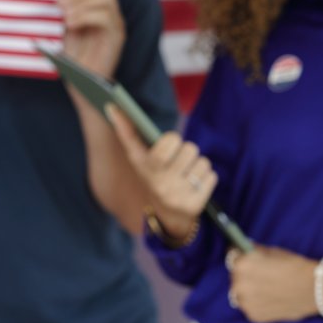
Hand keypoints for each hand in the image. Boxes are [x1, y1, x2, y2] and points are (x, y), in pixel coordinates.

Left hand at [61, 0, 124, 78]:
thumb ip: (59, 10)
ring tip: (65, 18)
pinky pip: (106, 15)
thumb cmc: (67, 59)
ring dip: (81, 4)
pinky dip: (87, 15)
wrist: (80, 85)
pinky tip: (73, 23)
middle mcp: (109, 9)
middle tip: (57, 9)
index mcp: (94, 2)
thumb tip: (55, 0)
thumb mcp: (58, 28)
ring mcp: (115, 22)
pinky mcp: (117, 35)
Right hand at [108, 105, 215, 239]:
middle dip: (187, 152)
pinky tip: (195, 186)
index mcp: (146, 169)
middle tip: (179, 163)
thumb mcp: (138, 158)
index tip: (168, 146)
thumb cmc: (153, 176)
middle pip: (190, 148)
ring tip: (186, 175)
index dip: (173, 140)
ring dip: (198, 166)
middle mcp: (161, 184)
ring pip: (202, 162)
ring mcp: (178, 196)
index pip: (170, 140)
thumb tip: (111, 106)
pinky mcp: (196, 204)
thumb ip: (126, 132)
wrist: (167, 215)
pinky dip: (206, 179)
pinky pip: (211, 176)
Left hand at [229, 246, 318, 322]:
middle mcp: (239, 285)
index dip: (240, 256)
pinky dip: (257, 303)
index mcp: (242, 265)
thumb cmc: (294, 266)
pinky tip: (271, 299)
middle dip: (245, 274)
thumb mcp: (272, 252)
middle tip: (260, 274)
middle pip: (235, 276)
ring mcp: (245, 303)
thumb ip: (254, 252)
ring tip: (266, 288)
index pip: (232, 256)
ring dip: (249, 290)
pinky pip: (249, 306)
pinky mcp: (253, 316)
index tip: (245, 257)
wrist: (314, 288)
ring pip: (240, 293)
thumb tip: (244, 250)